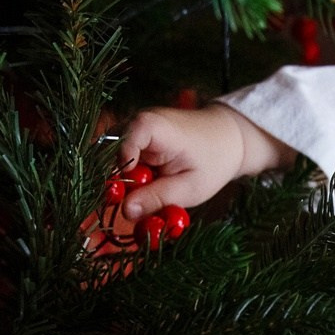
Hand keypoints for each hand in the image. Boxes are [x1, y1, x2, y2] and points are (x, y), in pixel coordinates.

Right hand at [113, 103, 293, 226]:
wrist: (227, 138)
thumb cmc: (214, 160)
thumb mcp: (189, 188)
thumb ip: (156, 198)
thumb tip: (125, 211)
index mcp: (150, 127)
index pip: (118, 149)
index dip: (118, 176)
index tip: (127, 197)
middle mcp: (134, 122)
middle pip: (106, 155)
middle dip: (116, 184)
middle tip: (133, 205)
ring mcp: (131, 129)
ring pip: (109, 160)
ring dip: (121, 182)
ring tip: (141, 195)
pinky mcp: (132, 138)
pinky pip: (118, 160)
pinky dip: (127, 178)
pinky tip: (144, 187)